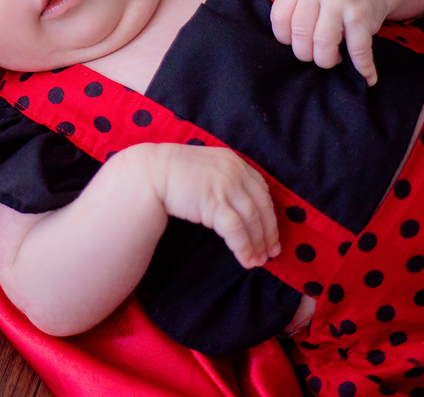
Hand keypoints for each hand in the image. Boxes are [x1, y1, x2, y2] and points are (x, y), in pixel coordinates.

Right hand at [154, 144, 279, 268]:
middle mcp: (235, 172)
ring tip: (259, 261)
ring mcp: (225, 187)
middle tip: (272, 252)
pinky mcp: (214, 203)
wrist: (151, 172)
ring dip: (258, 244)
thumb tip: (241, 205)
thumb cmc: (176, 173)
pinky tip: (246, 260)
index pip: (262, 191)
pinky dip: (244, 247)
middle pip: (261, 206)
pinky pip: (236, 229)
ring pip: (252, 220)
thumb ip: (226, 179)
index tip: (272, 232)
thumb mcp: (208, 168)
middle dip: (268, 232)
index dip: (269, 214)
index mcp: (235, 162)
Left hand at [269, 0, 389, 85]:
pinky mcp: (361, 14)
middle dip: (305, 53)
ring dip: (326, 60)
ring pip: (324, 43)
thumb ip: (292, 13)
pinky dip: (362, 66)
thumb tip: (286, 49)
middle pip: (301, 33)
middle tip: (314, 54)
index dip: (285, 38)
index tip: (295, 42)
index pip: (280, 18)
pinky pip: (358, 49)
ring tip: (332, 59)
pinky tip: (366, 76)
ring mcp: (341, 0)